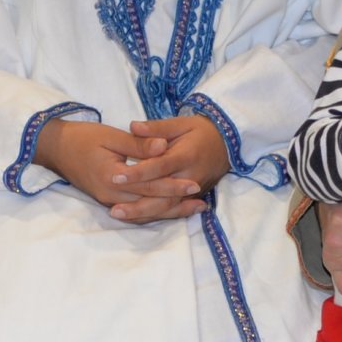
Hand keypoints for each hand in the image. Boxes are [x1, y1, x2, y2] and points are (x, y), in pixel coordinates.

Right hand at [33, 116, 201, 221]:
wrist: (54, 148)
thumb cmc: (82, 137)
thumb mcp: (110, 135)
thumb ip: (138, 144)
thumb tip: (164, 146)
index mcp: (112, 177)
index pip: (149, 184)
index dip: (173, 185)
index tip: (195, 183)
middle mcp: (111, 194)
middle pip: (150, 204)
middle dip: (177, 203)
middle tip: (202, 203)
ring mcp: (108, 200)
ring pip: (144, 211)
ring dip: (169, 211)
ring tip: (194, 210)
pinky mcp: (108, 200)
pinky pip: (136, 210)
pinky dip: (154, 210)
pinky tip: (170, 208)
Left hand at [116, 114, 231, 217]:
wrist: (228, 144)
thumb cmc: (201, 131)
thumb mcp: (181, 123)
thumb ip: (157, 127)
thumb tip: (133, 126)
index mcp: (186, 155)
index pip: (160, 167)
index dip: (138, 173)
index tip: (116, 176)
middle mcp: (190, 177)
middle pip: (163, 196)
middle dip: (138, 205)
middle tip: (113, 210)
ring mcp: (193, 190)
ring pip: (167, 207)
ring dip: (143, 213)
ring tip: (119, 215)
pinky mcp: (192, 197)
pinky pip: (172, 209)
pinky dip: (154, 215)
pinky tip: (135, 218)